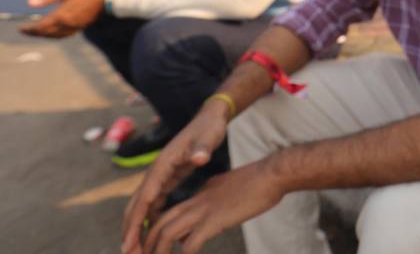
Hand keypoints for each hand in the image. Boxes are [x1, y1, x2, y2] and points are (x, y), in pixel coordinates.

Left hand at [20, 0, 106, 37]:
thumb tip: (29, 1)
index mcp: (61, 16)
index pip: (40, 27)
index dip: (29, 29)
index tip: (20, 28)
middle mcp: (67, 25)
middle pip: (46, 34)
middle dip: (34, 33)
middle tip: (25, 31)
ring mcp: (75, 27)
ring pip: (55, 36)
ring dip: (44, 35)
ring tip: (37, 32)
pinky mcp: (80, 27)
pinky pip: (64, 35)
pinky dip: (55, 35)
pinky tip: (54, 31)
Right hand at [122, 104, 228, 253]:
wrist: (210, 118)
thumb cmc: (209, 127)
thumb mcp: (209, 137)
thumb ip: (203, 148)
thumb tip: (200, 158)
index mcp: (163, 164)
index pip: (144, 197)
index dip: (136, 221)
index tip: (130, 242)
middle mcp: (157, 171)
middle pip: (137, 204)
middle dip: (130, 229)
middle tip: (128, 253)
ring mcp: (161, 175)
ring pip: (143, 205)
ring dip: (138, 226)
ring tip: (136, 250)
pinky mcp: (168, 178)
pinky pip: (154, 202)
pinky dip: (150, 218)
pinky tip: (151, 234)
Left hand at [140, 159, 285, 253]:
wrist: (272, 174)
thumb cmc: (260, 183)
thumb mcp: (231, 190)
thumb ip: (216, 202)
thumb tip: (209, 220)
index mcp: (201, 194)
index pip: (171, 213)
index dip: (158, 231)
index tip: (152, 248)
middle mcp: (197, 201)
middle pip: (160, 223)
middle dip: (147, 243)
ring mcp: (204, 210)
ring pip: (167, 233)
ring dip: (157, 252)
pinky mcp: (214, 220)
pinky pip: (189, 244)